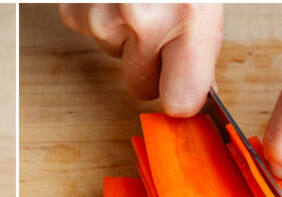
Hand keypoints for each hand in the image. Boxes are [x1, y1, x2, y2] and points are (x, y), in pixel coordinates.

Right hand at [60, 3, 221, 116]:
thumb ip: (202, 50)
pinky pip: (91, 33)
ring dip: (126, 36)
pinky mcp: (76, 11)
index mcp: (188, 17)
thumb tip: (197, 93)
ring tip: (140, 0)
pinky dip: (102, 17)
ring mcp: (102, 18)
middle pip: (142, 87)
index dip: (182, 100)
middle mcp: (142, 22)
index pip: (181, 101)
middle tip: (161, 28)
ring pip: (115, 57)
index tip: (183, 96)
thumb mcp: (206, 2)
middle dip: (151, 66)